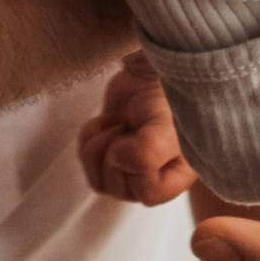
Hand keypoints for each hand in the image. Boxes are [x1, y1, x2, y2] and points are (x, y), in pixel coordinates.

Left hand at [77, 51, 195, 204]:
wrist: (152, 68)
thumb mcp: (167, 127)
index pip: (144, 192)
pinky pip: (86, 159)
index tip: (141, 133)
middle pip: (116, 188)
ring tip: (120, 122)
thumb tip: (115, 160)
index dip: (135, 164)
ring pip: (97, 178)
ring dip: (100, 144)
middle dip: (115, 150)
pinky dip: (91, 135)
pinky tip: (109, 120)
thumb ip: (146, 154)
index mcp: (173, 179)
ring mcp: (126, 168)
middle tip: (130, 125)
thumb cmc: (169, 98)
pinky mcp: (107, 151)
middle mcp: (150, 179)